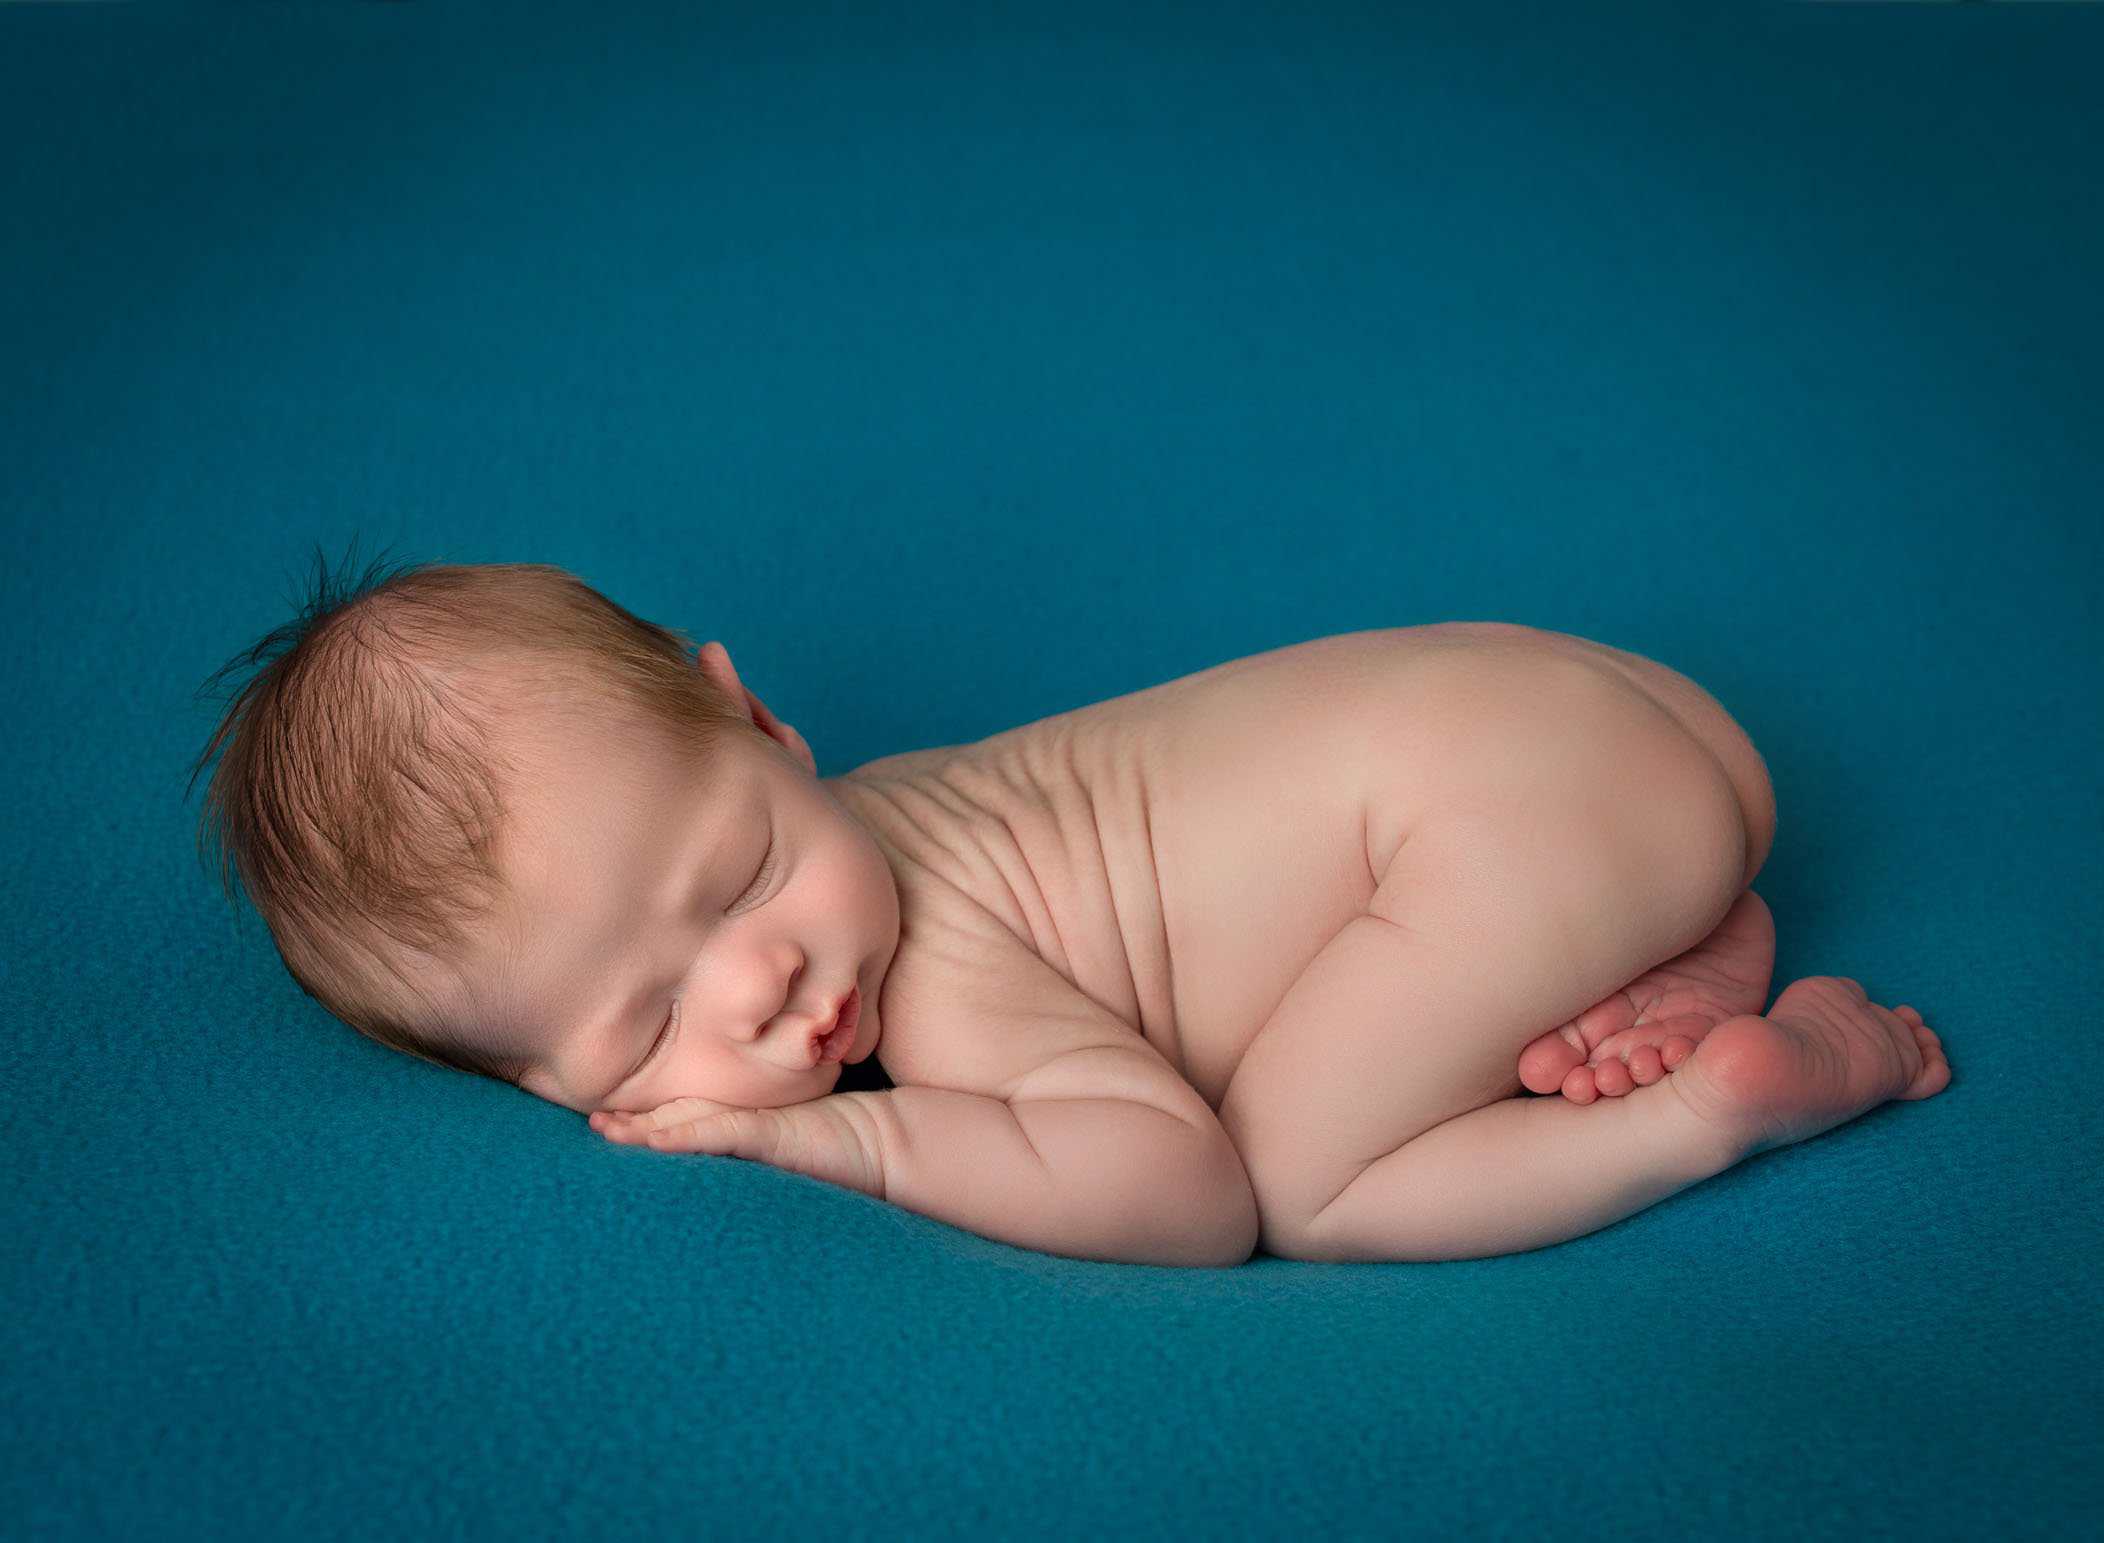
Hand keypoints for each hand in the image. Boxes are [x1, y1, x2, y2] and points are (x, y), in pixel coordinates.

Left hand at [590, 1093, 886, 1198]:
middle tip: (593, 1125)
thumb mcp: (795, 1164)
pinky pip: (722, 1133)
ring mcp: (759, 1123)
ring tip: (607, 1132)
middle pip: (680, 1117)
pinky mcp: (773, 1132)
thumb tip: (729, 1195)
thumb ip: (762, 1164)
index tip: (609, 1129)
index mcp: (749, 1130)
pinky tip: (655, 1142)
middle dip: (635, 1124)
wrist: (891, 1146)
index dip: (649, 1124)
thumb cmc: (848, 1158)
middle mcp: (748, 1122)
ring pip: (691, 1120)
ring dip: (646, 1129)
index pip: (689, 1122)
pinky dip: (686, 1136)